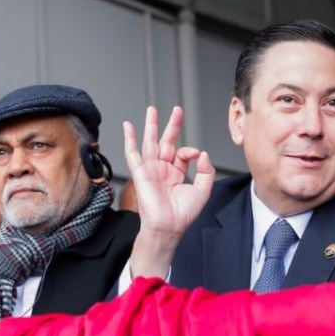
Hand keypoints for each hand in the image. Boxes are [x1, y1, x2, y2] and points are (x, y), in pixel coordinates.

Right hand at [123, 106, 214, 277]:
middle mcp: (163, 169)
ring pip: (150, 142)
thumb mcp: (202, 190)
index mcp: (176, 173)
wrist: (169, 226)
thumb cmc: (183, 213)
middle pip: (167, 141)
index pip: (183, 153)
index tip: (197, 156)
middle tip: (177, 110)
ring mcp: (151, 169)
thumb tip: (203, 153)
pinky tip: (127, 126)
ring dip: (151, 126)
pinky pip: (132, 153)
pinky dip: (129, 139)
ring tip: (152, 110)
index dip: (191, 151)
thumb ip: (206, 171)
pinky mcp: (141, 172)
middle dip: (172, 125)